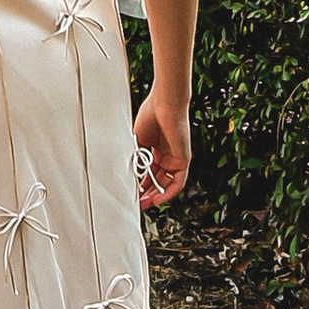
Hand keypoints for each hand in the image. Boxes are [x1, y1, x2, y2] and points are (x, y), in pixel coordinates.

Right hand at [134, 87, 190, 208]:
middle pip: (158, 180)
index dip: (142, 184)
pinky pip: (177, 183)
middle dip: (147, 193)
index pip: (150, 172)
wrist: (165, 103)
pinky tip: (157, 199)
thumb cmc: (151, 114)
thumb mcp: (138, 139)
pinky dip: (167, 193)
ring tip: (144, 204)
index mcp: (157, 149)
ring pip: (167, 184)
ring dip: (156, 195)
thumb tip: (125, 170)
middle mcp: (168, 155)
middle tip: (137, 202)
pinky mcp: (183, 160)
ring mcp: (176, 158)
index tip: (133, 192)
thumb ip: (134, 155)